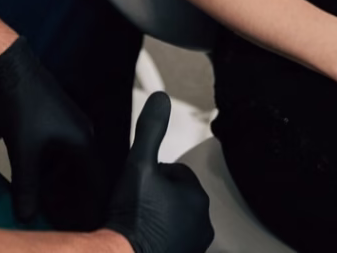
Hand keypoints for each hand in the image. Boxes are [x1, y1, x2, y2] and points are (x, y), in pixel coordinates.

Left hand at [0, 37, 106, 228]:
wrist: (11, 68)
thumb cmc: (22, 103)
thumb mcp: (23, 153)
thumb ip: (27, 189)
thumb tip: (26, 217)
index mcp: (84, 142)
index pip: (97, 184)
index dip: (91, 208)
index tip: (83, 224)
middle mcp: (83, 134)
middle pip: (86, 176)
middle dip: (75, 199)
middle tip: (64, 218)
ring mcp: (71, 125)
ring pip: (73, 165)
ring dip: (61, 185)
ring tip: (47, 203)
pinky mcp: (57, 120)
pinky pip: (63, 153)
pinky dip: (53, 170)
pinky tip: (37, 180)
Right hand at [106, 92, 213, 252]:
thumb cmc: (133, 216)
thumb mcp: (139, 164)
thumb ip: (151, 130)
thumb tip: (161, 98)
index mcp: (197, 197)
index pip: (175, 171)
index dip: (153, 174)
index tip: (140, 186)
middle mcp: (203, 224)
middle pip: (176, 195)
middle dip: (158, 196)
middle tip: (137, 203)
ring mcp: (195, 246)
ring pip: (174, 218)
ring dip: (159, 216)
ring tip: (138, 219)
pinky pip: (172, 240)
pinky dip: (160, 237)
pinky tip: (143, 237)